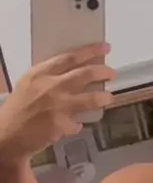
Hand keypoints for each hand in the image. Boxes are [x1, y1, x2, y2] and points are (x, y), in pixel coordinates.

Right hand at [0, 44, 114, 164]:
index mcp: (40, 73)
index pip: (70, 57)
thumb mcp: (29, 85)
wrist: (6, 135)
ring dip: (104, 97)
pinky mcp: (62, 125)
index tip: (106, 47)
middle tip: (112, 73)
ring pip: (91, 98)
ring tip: (110, 98)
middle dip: (103, 72)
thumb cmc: (16, 109)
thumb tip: (73, 74)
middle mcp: (51, 86)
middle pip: (85, 74)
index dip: (91, 51)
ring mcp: (58, 106)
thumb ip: (48, 78)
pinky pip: (78, 123)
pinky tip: (76, 126)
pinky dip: (78, 125)